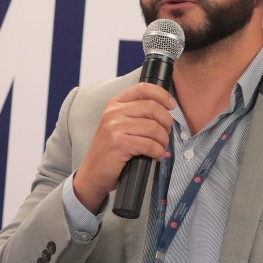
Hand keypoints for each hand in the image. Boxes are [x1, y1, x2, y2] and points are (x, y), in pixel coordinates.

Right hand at [73, 83, 175, 212]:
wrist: (92, 174)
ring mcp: (114, 128)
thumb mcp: (117, 125)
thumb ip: (135, 113)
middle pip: (153, 108)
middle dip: (166, 122)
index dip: (162, 95)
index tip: (171, 105)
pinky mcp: (119, 144)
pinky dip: (158, 152)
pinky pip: (150, 144)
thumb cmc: (109, 151)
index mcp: (114, 104)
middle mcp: (113, 113)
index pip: (143, 88)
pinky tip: (155, 156)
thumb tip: (165, 109)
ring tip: (160, 147)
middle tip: (165, 134)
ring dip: (163, 140)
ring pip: (154, 127)